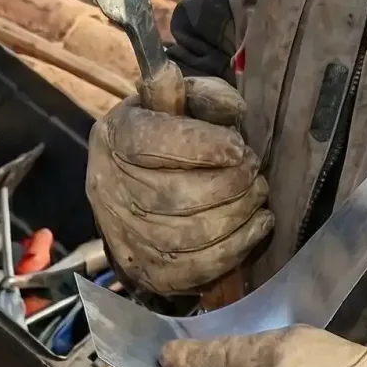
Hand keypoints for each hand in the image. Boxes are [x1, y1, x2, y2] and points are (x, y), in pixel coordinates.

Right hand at [87, 74, 272, 295]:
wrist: (137, 181)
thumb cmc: (170, 131)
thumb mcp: (183, 100)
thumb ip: (206, 96)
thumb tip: (230, 110)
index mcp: (116, 136)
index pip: (151, 143)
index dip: (201, 146)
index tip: (237, 147)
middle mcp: (109, 188)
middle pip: (173, 196)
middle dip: (229, 184)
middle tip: (254, 169)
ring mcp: (125, 234)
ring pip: (188, 237)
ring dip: (237, 215)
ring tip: (257, 193)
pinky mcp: (147, 270)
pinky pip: (195, 269)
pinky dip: (236, 248)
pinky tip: (256, 224)